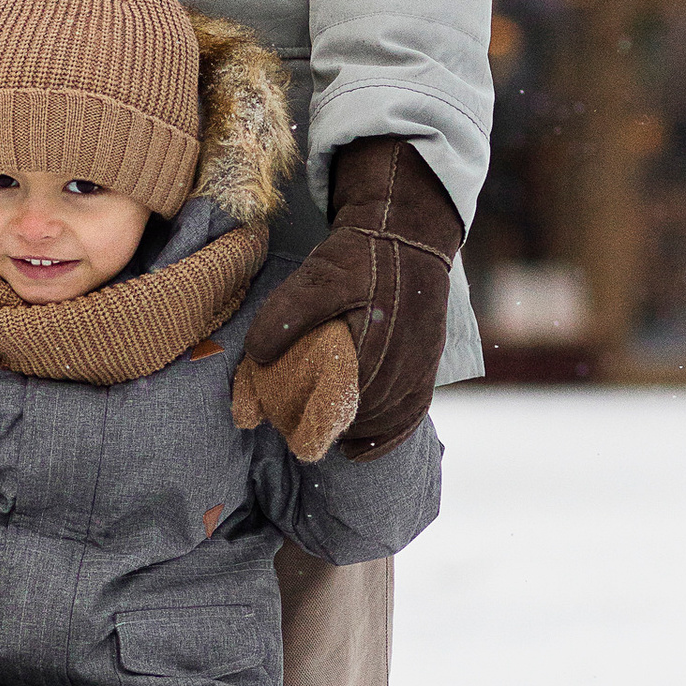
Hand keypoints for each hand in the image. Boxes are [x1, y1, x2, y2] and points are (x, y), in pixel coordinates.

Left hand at [230, 138, 461, 459]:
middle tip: (298, 424)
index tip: (291, 426)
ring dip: (354, 429)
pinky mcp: (427, 366)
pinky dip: (385, 437)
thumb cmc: (358, 256)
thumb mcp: (315, 278)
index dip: (314, 419)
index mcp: (374, 344)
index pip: (342, 401)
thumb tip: (258, 357)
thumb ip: (285, 316)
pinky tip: (357, 451)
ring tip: (323, 430)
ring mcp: (420, 367)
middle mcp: (403, 362)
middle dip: (331, 423)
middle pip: (362, 415)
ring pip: (385, 419)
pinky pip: (411, 415)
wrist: (406, 235)